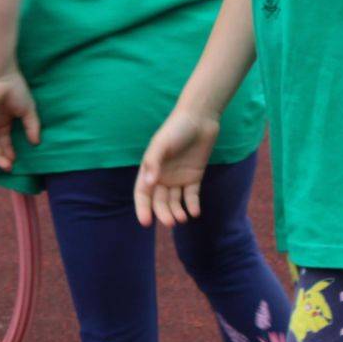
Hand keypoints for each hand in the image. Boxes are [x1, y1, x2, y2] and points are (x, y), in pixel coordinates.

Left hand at [0, 73, 39, 170]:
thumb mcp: (28, 110)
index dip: (10, 152)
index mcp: (3, 121)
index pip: (5, 142)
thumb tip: (36, 143)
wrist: (1, 77)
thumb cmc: (15, 89)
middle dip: (2, 158)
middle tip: (10, 166)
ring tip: (3, 163)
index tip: (17, 160)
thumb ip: (32, 126)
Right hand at [136, 106, 219, 226]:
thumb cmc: (175, 128)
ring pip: (175, 201)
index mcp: (150, 169)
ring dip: (177, 212)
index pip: (142, 193)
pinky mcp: (194, 178)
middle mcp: (162, 177)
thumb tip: (149, 183)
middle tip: (171, 223)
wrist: (199, 119)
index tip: (146, 222)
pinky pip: (191, 195)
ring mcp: (178, 178)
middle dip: (163, 213)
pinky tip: (194, 212)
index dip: (143, 208)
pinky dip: (192, 205)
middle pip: (160, 201)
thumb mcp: (161, 144)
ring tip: (183, 219)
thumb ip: (154, 162)